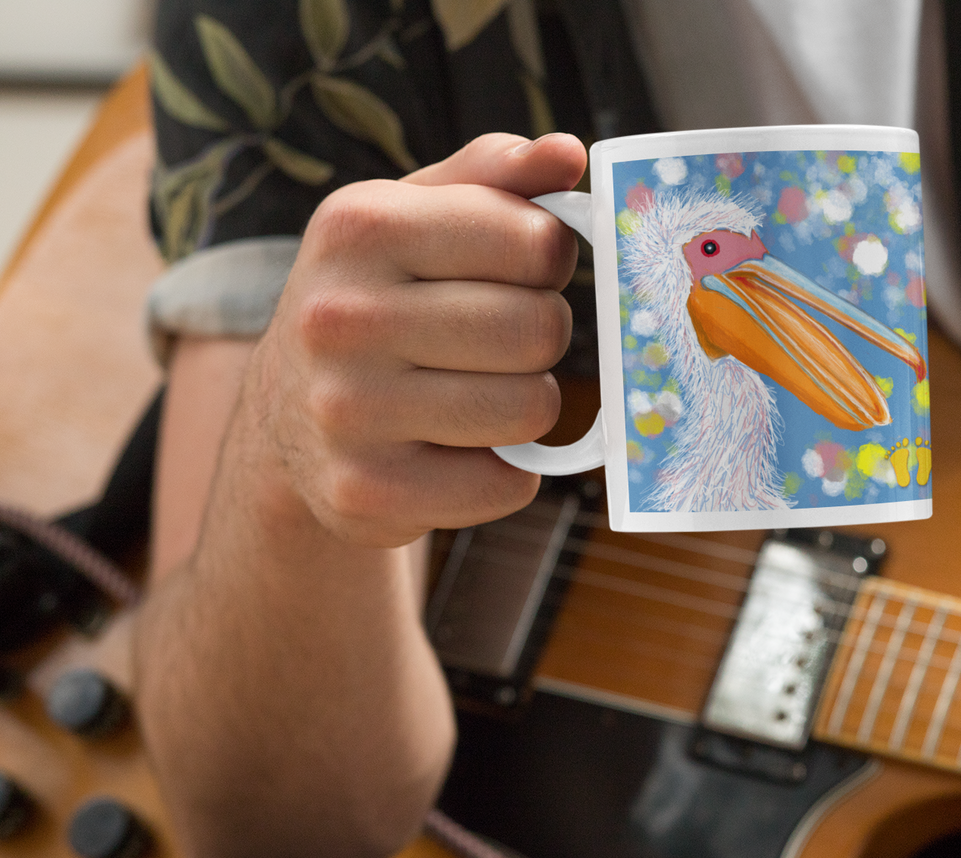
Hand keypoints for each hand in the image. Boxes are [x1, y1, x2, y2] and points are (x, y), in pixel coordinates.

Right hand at [242, 132, 586, 547]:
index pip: (536, 243)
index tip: (516, 273)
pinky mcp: (366, 493)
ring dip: (523, 406)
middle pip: (540, 330)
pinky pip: (506, 485)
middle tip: (497, 343)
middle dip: (539, 338)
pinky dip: (502, 473)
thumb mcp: (415, 215)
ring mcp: (346, 411)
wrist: (284, 417)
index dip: (547, 262)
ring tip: (473, 394)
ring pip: (530, 410)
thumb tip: (568, 154)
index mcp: (361, 227)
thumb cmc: (377, 298)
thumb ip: (497, 175)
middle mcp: (341, 317)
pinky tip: (455, 451)